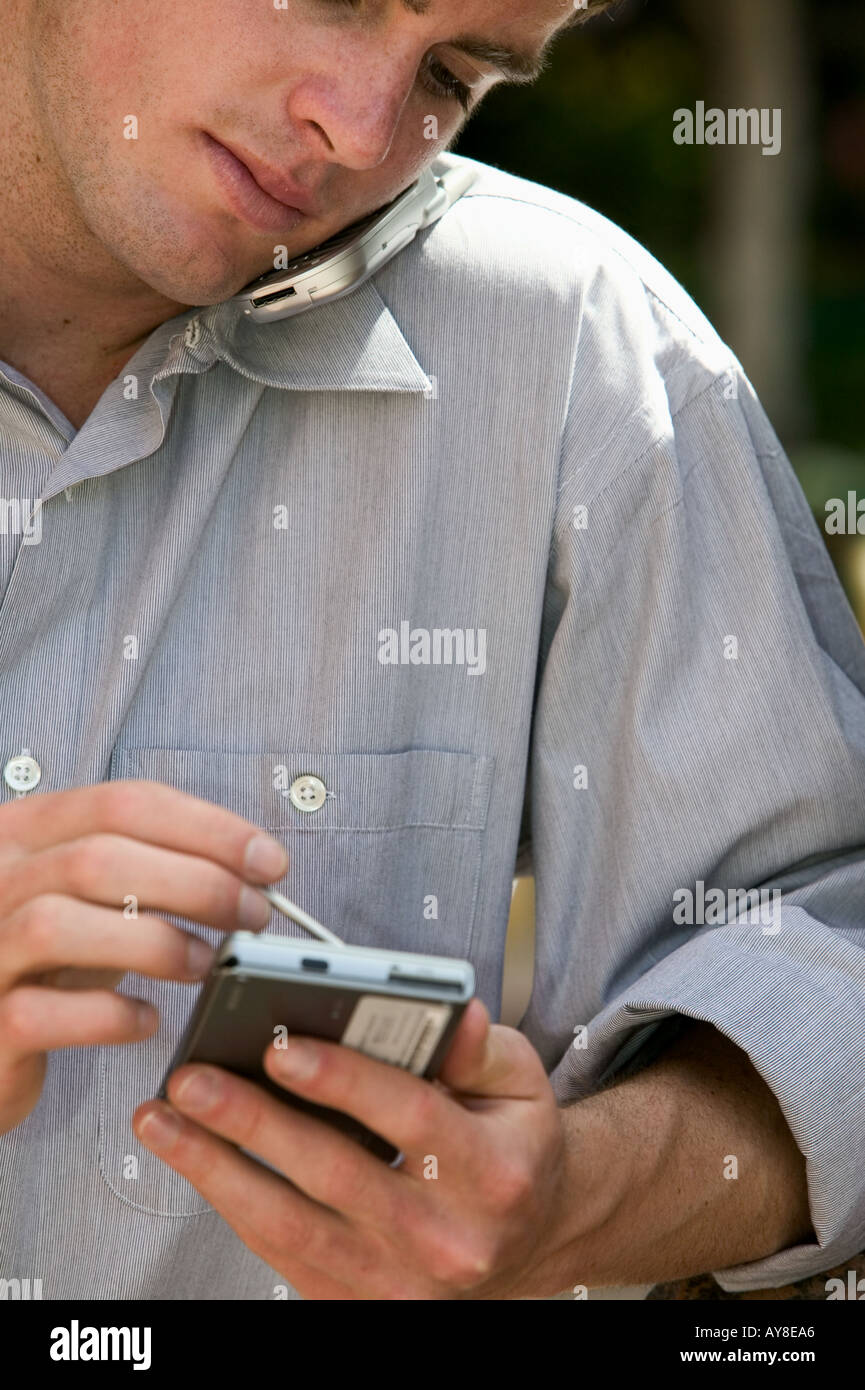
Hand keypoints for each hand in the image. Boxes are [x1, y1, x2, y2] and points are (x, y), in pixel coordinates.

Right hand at [0, 780, 287, 1134]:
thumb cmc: (46, 960)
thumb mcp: (93, 895)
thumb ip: (151, 869)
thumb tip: (253, 867)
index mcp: (25, 831)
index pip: (124, 803)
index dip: (207, 828)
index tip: (268, 860)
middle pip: (99, 859)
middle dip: (197, 883)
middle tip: (254, 914)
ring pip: (57, 925)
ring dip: (154, 942)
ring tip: (204, 963)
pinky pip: (40, 1013)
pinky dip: (107, 1015)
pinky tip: (145, 1020)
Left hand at [132, 1000, 601, 1298]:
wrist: (525, 1239)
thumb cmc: (511, 1147)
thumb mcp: (518, 1083)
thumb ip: (480, 1048)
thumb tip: (459, 1013)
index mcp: (493, 1172)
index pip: (411, 1119)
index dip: (343, 1080)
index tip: (281, 1045)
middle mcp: (446, 1237)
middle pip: (334, 1174)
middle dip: (253, 1123)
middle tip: (193, 1078)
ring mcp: (398, 1281)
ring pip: (291, 1226)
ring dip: (215, 1170)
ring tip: (163, 1120)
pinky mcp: (358, 1303)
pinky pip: (281, 1253)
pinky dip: (232, 1203)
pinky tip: (196, 1160)